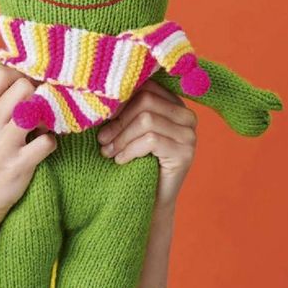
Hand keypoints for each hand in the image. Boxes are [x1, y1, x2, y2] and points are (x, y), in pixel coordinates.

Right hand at [0, 65, 56, 223]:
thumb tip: (22, 86)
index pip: (0, 74)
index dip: (20, 75)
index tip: (28, 88)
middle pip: (23, 87)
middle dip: (38, 95)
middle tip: (40, 109)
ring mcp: (4, 146)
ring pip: (36, 110)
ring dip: (47, 116)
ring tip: (43, 128)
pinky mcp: (19, 166)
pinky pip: (47, 142)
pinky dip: (51, 143)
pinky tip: (43, 149)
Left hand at [96, 79, 197, 207]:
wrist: (147, 201)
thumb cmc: (133, 162)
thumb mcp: (127, 131)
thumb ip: (122, 111)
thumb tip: (98, 95)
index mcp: (172, 103)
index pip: (146, 86)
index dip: (120, 99)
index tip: (101, 117)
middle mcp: (186, 115)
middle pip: (146, 100)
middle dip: (118, 120)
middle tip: (102, 139)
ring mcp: (189, 134)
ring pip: (147, 120)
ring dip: (121, 137)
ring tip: (108, 152)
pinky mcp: (186, 153)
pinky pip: (151, 140)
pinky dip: (130, 150)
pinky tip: (120, 160)